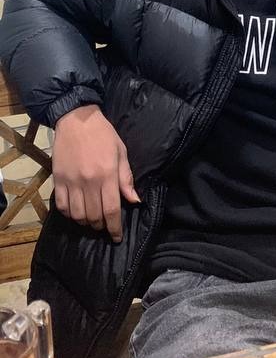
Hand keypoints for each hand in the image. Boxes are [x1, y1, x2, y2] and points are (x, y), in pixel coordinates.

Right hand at [52, 105, 139, 241]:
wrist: (76, 119)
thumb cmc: (103, 134)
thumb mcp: (121, 152)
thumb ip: (126, 178)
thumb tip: (134, 200)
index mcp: (107, 174)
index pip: (112, 209)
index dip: (115, 227)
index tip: (117, 237)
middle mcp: (88, 181)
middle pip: (94, 216)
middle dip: (101, 226)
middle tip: (105, 225)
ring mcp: (71, 181)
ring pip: (77, 215)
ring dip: (86, 222)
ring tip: (92, 219)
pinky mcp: (57, 180)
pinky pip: (62, 206)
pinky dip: (69, 214)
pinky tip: (76, 211)